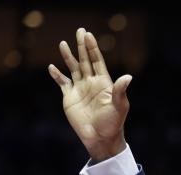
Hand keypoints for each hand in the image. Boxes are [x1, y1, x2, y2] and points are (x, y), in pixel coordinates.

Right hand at [48, 28, 130, 161]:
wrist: (100, 139)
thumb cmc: (113, 123)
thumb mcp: (119, 106)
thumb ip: (120, 91)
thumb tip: (128, 77)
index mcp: (103, 83)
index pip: (97, 61)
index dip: (93, 48)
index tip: (88, 35)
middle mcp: (91, 83)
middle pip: (85, 60)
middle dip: (82, 46)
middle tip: (80, 30)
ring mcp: (80, 90)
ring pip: (73, 69)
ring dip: (68, 57)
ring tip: (63, 43)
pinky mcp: (70, 98)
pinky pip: (62, 83)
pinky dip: (57, 76)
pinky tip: (52, 67)